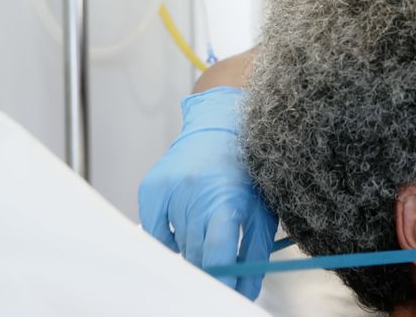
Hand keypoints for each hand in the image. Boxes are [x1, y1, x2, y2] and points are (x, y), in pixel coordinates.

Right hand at [138, 87, 276, 299]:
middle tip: (221, 266)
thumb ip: (254, 252)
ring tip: (208, 228)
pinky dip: (169, 237)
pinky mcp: (152, 188)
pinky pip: (154, 232)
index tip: (225, 289)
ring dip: (193, 247)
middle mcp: (194, 194)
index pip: (217, 252)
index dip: (221, 277)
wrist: (221, 124)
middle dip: (209, 266)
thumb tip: (245, 290)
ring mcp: (170, 190)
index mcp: (226, 199)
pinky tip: (186, 224)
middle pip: (195, 253)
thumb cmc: (248, 168)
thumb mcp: (262, 209)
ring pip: (177, 245)